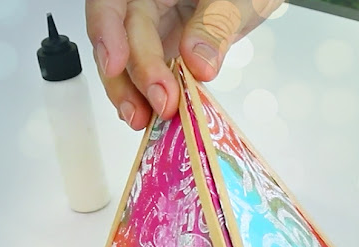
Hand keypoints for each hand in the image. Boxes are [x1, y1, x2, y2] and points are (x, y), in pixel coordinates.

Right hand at [86, 0, 282, 129]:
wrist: (251, 0)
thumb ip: (214, 26)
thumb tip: (197, 64)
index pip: (113, 4)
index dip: (106, 32)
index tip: (116, 64)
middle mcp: (144, 4)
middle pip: (121, 40)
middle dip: (135, 76)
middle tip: (160, 105)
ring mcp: (152, 32)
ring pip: (127, 64)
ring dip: (132, 95)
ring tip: (143, 121)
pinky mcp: (162, 55)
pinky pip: (147, 78)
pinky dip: (146, 100)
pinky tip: (148, 118)